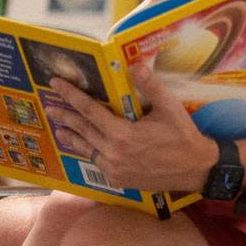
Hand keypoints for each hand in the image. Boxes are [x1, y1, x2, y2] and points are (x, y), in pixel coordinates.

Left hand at [46, 64, 217, 192]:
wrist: (195, 168)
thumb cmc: (183, 136)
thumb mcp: (170, 108)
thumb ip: (151, 87)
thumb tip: (136, 65)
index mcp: (123, 134)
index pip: (90, 110)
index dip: (72, 95)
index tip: (57, 84)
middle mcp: (113, 153)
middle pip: (82, 130)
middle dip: (66, 116)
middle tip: (50, 107)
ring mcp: (114, 169)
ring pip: (87, 149)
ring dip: (72, 136)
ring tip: (59, 128)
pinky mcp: (118, 179)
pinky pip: (97, 162)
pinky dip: (88, 151)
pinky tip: (84, 146)